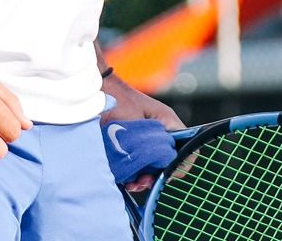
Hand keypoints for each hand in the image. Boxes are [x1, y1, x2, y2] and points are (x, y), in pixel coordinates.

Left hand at [102, 72, 183, 192]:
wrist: (95, 98)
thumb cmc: (119, 100)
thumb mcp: (142, 123)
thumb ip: (156, 142)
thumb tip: (165, 162)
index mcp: (168, 125)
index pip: (186, 150)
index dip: (180, 165)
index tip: (166, 173)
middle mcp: (159, 136)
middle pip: (168, 164)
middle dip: (157, 176)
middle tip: (144, 180)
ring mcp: (145, 145)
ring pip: (152, 170)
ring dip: (144, 180)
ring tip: (133, 183)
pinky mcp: (130, 152)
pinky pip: (137, 170)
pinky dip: (133, 178)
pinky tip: (126, 181)